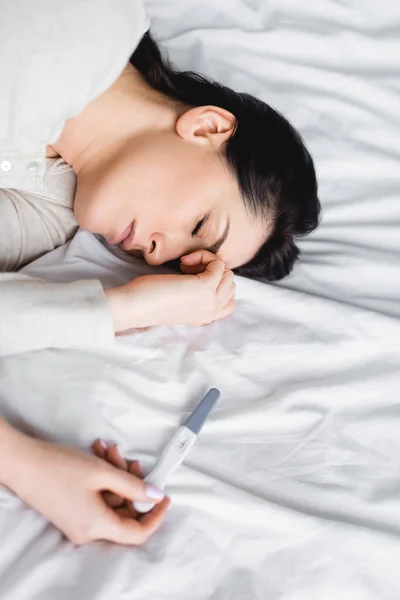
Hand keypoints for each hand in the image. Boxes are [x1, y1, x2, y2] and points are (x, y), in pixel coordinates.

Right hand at [6, 430, 169, 545]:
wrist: (22, 463)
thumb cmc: (58, 467)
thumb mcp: (102, 473)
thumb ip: (133, 486)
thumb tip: (155, 495)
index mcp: (97, 526)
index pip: (137, 532)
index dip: (155, 515)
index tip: (163, 497)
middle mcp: (88, 530)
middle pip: (124, 512)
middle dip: (132, 483)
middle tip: (129, 460)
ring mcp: (79, 521)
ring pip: (111, 500)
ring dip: (116, 474)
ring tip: (110, 450)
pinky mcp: (72, 511)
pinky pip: (98, 497)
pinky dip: (103, 477)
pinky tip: (99, 454)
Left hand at [105, 250, 235, 330]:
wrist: (134, 306)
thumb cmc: (149, 300)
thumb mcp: (179, 300)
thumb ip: (195, 294)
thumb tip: (205, 270)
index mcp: (205, 317)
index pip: (229, 300)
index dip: (216, 284)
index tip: (192, 278)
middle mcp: (211, 312)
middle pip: (230, 284)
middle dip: (212, 271)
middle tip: (187, 270)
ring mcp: (210, 300)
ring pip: (227, 273)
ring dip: (208, 263)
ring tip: (186, 266)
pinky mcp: (205, 286)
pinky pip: (218, 263)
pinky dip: (203, 256)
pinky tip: (184, 263)